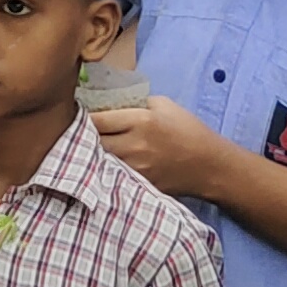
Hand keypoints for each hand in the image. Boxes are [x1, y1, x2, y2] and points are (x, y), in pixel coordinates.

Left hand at [86, 96, 235, 198]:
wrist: (209, 165)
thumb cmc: (188, 130)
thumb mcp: (164, 105)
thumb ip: (134, 102)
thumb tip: (107, 102)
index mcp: (141, 121)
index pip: (96, 119)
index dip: (82, 116)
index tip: (77, 113)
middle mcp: (134, 146)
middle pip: (92, 142)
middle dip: (83, 136)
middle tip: (78, 131)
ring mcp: (135, 168)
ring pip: (98, 160)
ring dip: (91, 153)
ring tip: (88, 147)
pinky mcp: (138, 184)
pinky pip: (112, 174)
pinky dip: (105, 168)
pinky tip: (103, 163)